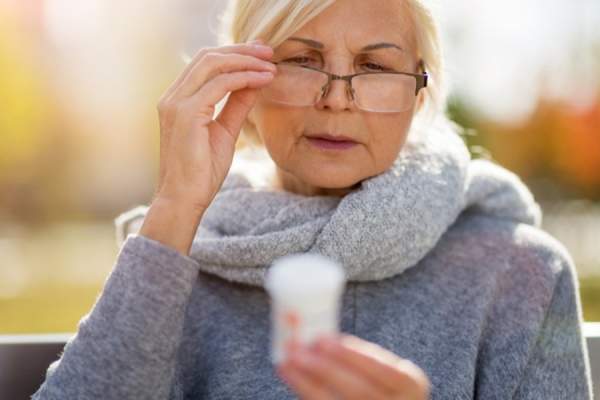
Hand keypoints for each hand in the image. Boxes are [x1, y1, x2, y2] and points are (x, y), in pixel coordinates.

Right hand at [154, 38, 276, 212]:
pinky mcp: (186, 114)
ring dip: (245, 60)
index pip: (205, 63)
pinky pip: (219, 84)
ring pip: (213, 64)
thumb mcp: (225, 131)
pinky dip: (244, 77)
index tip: (261, 55)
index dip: (234, 53)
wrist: (185, 199)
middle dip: (242, 50)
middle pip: (208, 56)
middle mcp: (172, 97)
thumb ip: (237, 105)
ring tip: (270, 65)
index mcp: (178, 100)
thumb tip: (255, 82)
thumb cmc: (201, 171)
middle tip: (270, 52)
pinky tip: (263, 80)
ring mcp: (176, 103)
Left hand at [277, 333, 430, 399]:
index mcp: (411, 385)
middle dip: (325, 369)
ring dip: (308, 383)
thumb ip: (360, 355)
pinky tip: (294, 379)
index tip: (322, 338)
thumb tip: (315, 332)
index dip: (352, 354)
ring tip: (287, 362)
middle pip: (359, 391)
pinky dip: (307, 394)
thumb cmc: (385, 384)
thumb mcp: (388, 369)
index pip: (383, 369)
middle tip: (298, 349)